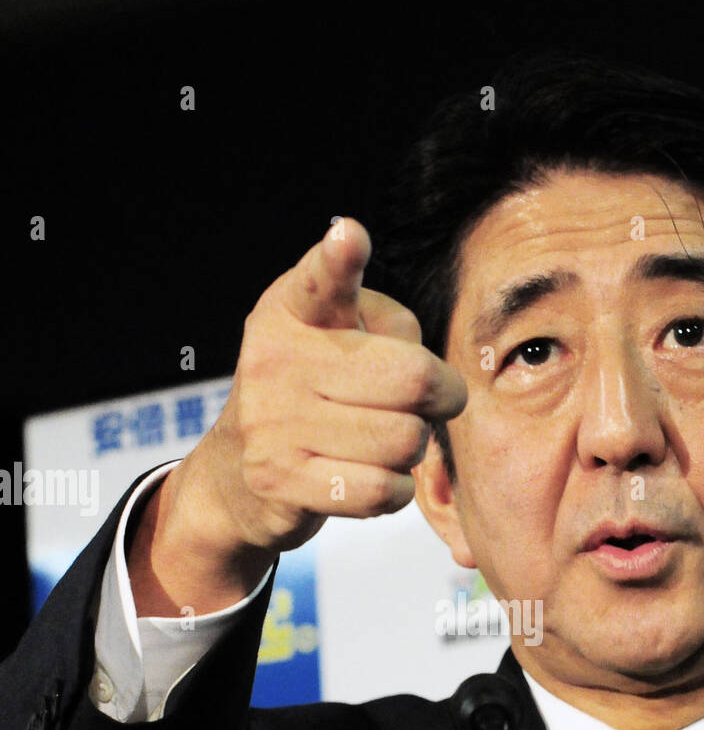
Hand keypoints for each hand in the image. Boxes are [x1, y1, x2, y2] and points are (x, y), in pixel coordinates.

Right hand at [130, 219, 466, 613]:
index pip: (322, 280)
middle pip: (414, 379)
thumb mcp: (338, 339)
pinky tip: (377, 477)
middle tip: (428, 404)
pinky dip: (397, 489)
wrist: (236, 474)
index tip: (350, 239)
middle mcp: (275, 359)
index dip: (339, 260)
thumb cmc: (315, 393)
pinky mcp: (280, 482)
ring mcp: (272, 422)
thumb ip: (389, 328)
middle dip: (442, 397)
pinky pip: (381, 490)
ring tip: (387, 441)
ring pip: (405, 440)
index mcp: (292, 309)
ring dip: (414, 449)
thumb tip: (432, 377)